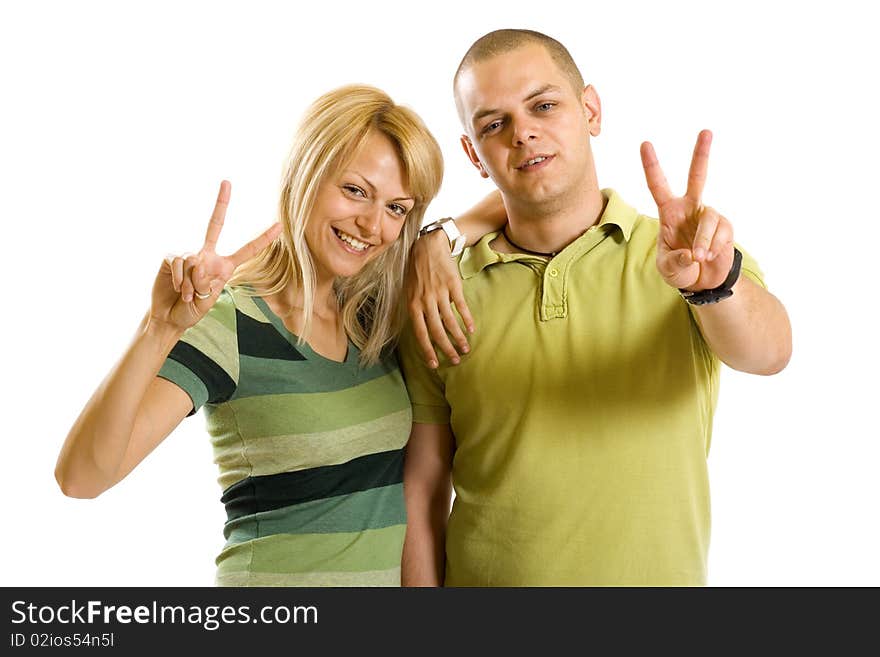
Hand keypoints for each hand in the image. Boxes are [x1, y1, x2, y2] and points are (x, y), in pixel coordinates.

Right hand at [150, 180, 281, 331]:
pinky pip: (180, 264)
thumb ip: (206, 282)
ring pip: (195, 262)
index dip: (263, 239)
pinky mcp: (172, 257)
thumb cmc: (192, 310)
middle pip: (214, 224)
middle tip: (227, 182)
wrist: (170, 317)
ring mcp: (189, 254)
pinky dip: (180, 280)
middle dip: (221, 203)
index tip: (279, 225)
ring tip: (188, 296)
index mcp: (224, 266)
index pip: (247, 250)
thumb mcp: (207, 300)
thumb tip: (197, 263)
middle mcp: (207, 255)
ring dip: (192, 284)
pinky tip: (178, 289)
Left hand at [405, 229, 473, 367]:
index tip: (434, 364)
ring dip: (459, 338)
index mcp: (413, 304)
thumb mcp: (409, 291)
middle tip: (455, 360)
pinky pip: (461, 307)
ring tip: (465, 348)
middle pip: (437, 331)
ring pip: (450, 322)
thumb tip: (424, 330)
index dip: (428, 350)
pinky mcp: (453, 285)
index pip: (420, 333)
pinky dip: (467, 319)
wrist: (428, 246)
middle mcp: (425, 301)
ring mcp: (440, 293)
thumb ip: (416, 311)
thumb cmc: (417, 271)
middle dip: (446, 349)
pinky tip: (471, 329)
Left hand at [640, 130, 733, 290]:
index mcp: (669, 212)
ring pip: (708, 219)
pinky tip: (708, 256)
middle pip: (697, 176)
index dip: (651, 165)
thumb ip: (674, 262)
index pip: (658, 185)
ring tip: (698, 257)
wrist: (703, 281)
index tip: (645, 144)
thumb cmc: (679, 269)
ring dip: (703, 241)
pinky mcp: (725, 226)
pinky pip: (721, 233)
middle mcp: (690, 207)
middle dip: (701, 154)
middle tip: (706, 131)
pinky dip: (713, 247)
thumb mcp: (667, 269)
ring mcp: (708, 215)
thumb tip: (691, 254)